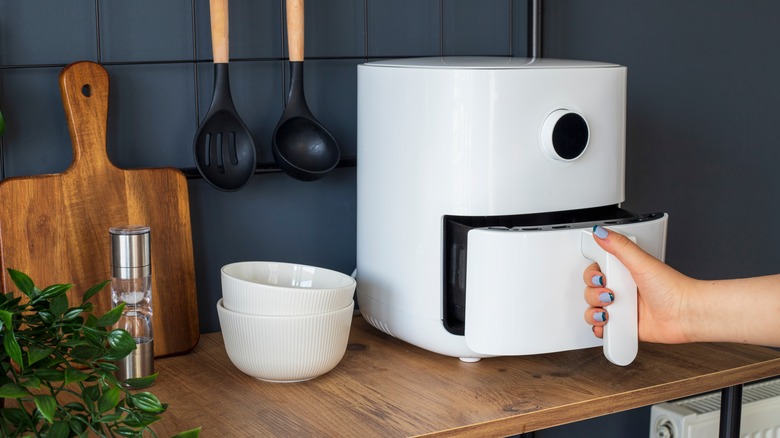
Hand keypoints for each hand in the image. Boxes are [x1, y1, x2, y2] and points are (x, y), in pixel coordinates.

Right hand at [582, 226, 692, 343]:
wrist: (687, 315)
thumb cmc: (673, 288)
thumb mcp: (642, 262)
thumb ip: (619, 246)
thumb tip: (600, 231)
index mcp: (624, 271)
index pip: (596, 271)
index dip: (592, 275)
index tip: (601, 277)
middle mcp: (622, 289)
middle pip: (591, 291)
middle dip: (594, 294)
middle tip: (609, 294)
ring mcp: (623, 308)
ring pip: (593, 310)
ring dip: (594, 312)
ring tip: (609, 311)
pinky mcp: (625, 326)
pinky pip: (604, 328)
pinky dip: (600, 328)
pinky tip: (607, 324)